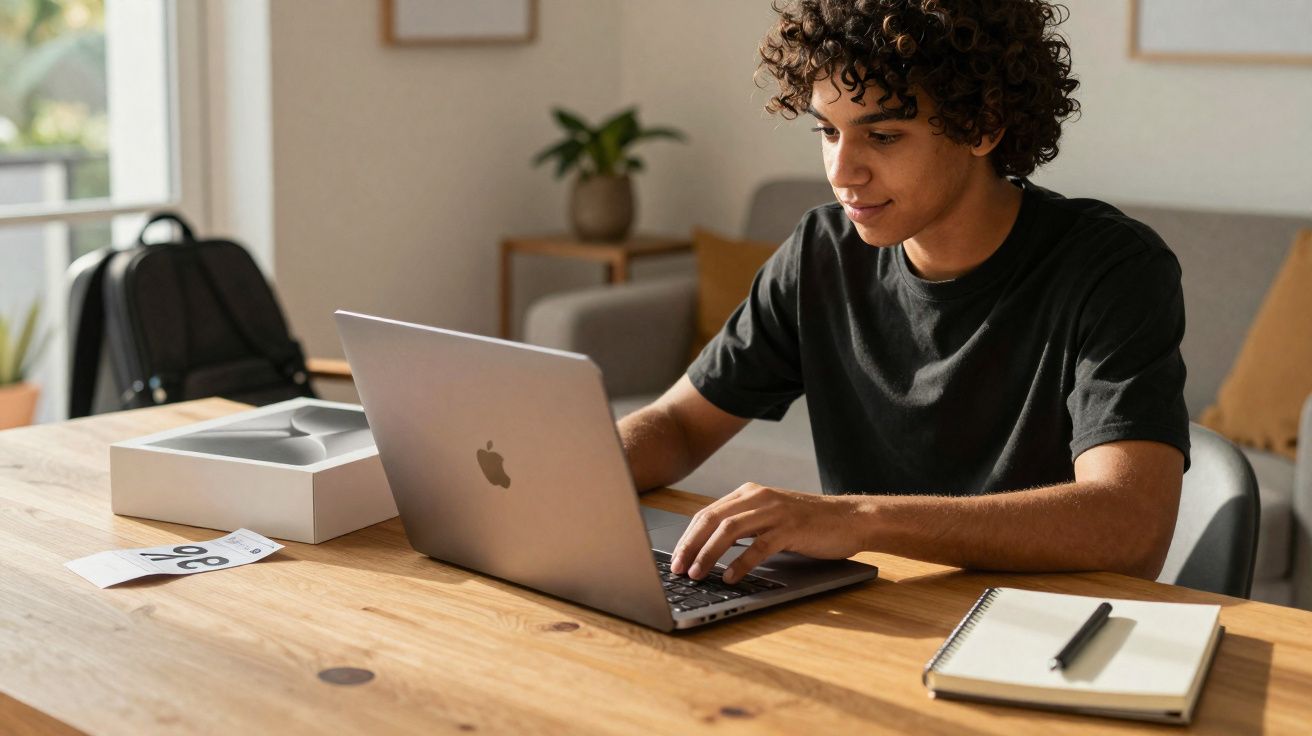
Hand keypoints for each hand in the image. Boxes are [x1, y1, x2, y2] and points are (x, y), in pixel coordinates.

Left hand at [669, 483, 870, 583]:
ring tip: (697, 574)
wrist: (851, 518)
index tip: (675, 559)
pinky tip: (731, 577)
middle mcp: (758, 497)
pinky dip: (741, 563)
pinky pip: (759, 546)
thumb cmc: (809, 523)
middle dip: (690, 546)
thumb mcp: (770, 517)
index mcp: (749, 494)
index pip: (707, 514)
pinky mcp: (791, 528)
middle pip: (712, 520)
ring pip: (730, 530)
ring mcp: (774, 511)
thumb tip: (709, 549)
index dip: (687, 537)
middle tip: (677, 569)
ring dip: (709, 554)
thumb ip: (744, 526)